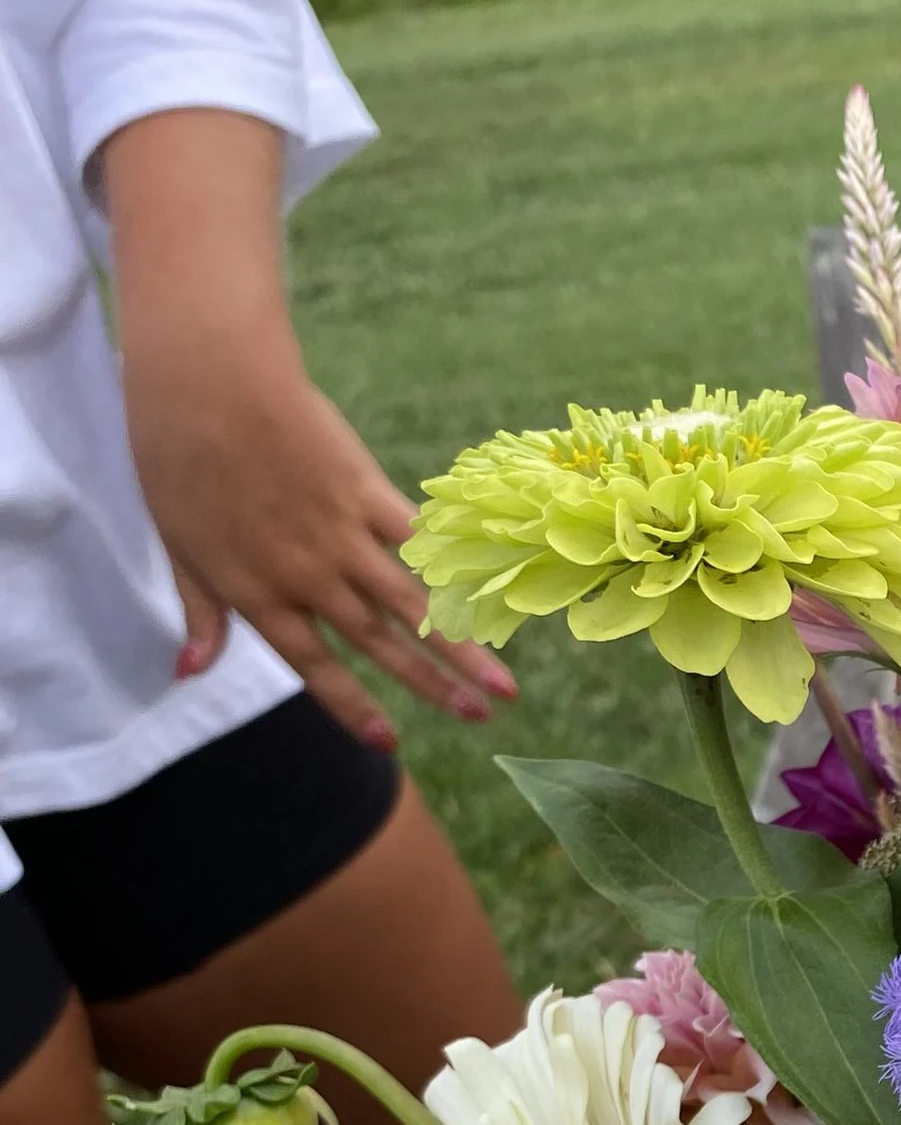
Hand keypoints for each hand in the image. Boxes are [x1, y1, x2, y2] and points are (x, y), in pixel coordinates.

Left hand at [101, 109, 516, 748]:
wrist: (205, 382)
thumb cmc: (174, 456)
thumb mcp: (176, 544)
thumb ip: (199, 611)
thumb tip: (191, 673)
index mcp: (258, 593)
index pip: (313, 666)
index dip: (350, 707)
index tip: (388, 742)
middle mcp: (308, 576)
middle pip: (380, 642)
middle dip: (433, 686)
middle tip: (480, 720)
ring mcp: (342, 534)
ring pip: (411, 602)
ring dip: (461, 647)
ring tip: (503, 685)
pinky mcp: (365, 490)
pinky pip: (416, 541)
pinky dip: (453, 570)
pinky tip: (491, 594)